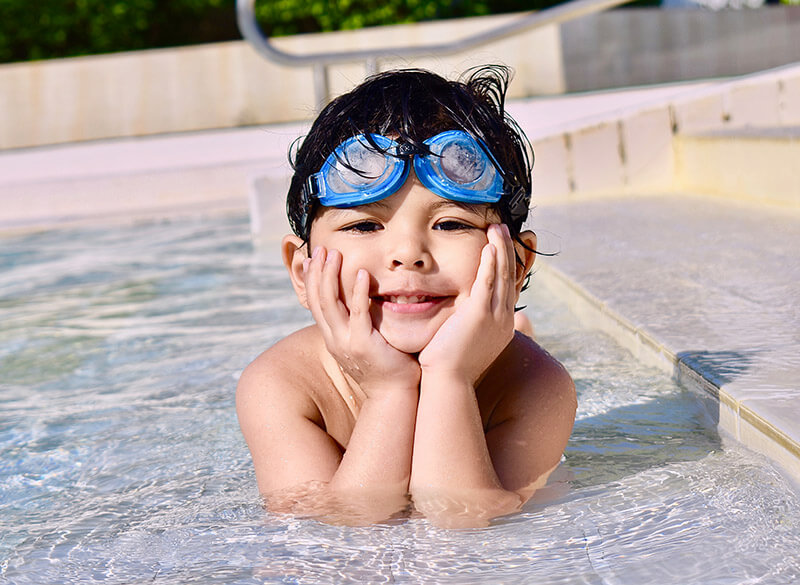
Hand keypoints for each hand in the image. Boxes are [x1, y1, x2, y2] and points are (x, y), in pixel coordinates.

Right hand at [304, 246, 420, 394]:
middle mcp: (334, 339)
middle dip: (317, 272)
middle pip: (317, 299)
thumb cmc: (385, 367)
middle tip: (321, 249)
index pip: (314, 303)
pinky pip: (357, 313)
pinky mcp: (363, 344)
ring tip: (334, 255)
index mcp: (332, 338)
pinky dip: (357, 292)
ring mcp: (346, 342)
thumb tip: (361, 303)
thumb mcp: (363, 343)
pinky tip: (362, 274)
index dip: (312, 279)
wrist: (393, 394)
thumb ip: (358, 323)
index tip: (314, 258)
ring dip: (331, 276)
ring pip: (330, 303)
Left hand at [418, 224, 516, 383]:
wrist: (448, 382)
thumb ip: (468, 327)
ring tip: (498, 228)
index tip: (506, 247)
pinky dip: (490, 263)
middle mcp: (504, 319)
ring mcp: (495, 317)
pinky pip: (487, 282)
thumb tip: (462, 319)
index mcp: (502, 326)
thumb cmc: (451, 367)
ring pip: (501, 275)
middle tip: (504, 229)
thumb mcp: (466, 343)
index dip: (509, 265)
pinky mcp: (480, 315)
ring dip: (500, 249)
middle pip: (509, 277)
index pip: (508, 288)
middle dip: (508, 250)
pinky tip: (490, 247)